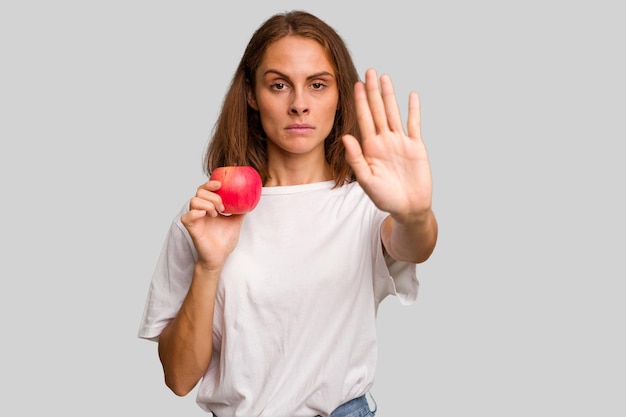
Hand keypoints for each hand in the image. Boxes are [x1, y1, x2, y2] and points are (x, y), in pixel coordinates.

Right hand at [181, 180, 244, 269]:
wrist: (220, 257)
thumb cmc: (224, 240)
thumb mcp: (236, 222)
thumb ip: (240, 210)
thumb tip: (249, 200)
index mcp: (209, 207)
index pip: (206, 189)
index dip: (211, 184)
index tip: (221, 184)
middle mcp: (201, 210)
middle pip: (199, 192)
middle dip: (213, 196)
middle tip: (222, 207)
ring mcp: (195, 219)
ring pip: (193, 201)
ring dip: (207, 204)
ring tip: (216, 214)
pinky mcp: (191, 228)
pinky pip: (187, 216)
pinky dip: (195, 213)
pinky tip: (205, 215)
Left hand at [342, 68, 432, 223]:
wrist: (408, 208)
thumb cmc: (385, 198)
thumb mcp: (367, 180)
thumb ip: (356, 159)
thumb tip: (346, 138)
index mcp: (370, 148)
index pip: (364, 119)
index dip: (360, 102)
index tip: (355, 85)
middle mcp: (384, 141)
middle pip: (377, 111)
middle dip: (372, 91)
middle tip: (368, 71)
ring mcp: (400, 142)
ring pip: (393, 113)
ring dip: (389, 95)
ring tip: (384, 77)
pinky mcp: (416, 146)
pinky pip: (414, 124)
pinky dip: (413, 110)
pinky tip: (411, 95)